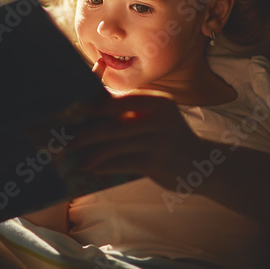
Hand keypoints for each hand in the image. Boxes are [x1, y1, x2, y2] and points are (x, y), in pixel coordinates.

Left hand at [68, 92, 208, 190]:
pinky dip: (103, 166)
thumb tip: (87, 108)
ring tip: (75, 158)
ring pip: (114, 145)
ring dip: (90, 153)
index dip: (89, 106)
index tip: (69, 113)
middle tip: (66, 140)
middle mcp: (159, 116)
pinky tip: (91, 168)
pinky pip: (121, 162)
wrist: (203, 164)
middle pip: (111, 123)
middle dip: (85, 133)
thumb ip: (128, 110)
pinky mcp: (157, 162)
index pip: (115, 100)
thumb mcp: (155, 117)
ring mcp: (159, 139)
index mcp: (155, 100)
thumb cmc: (168, 138)